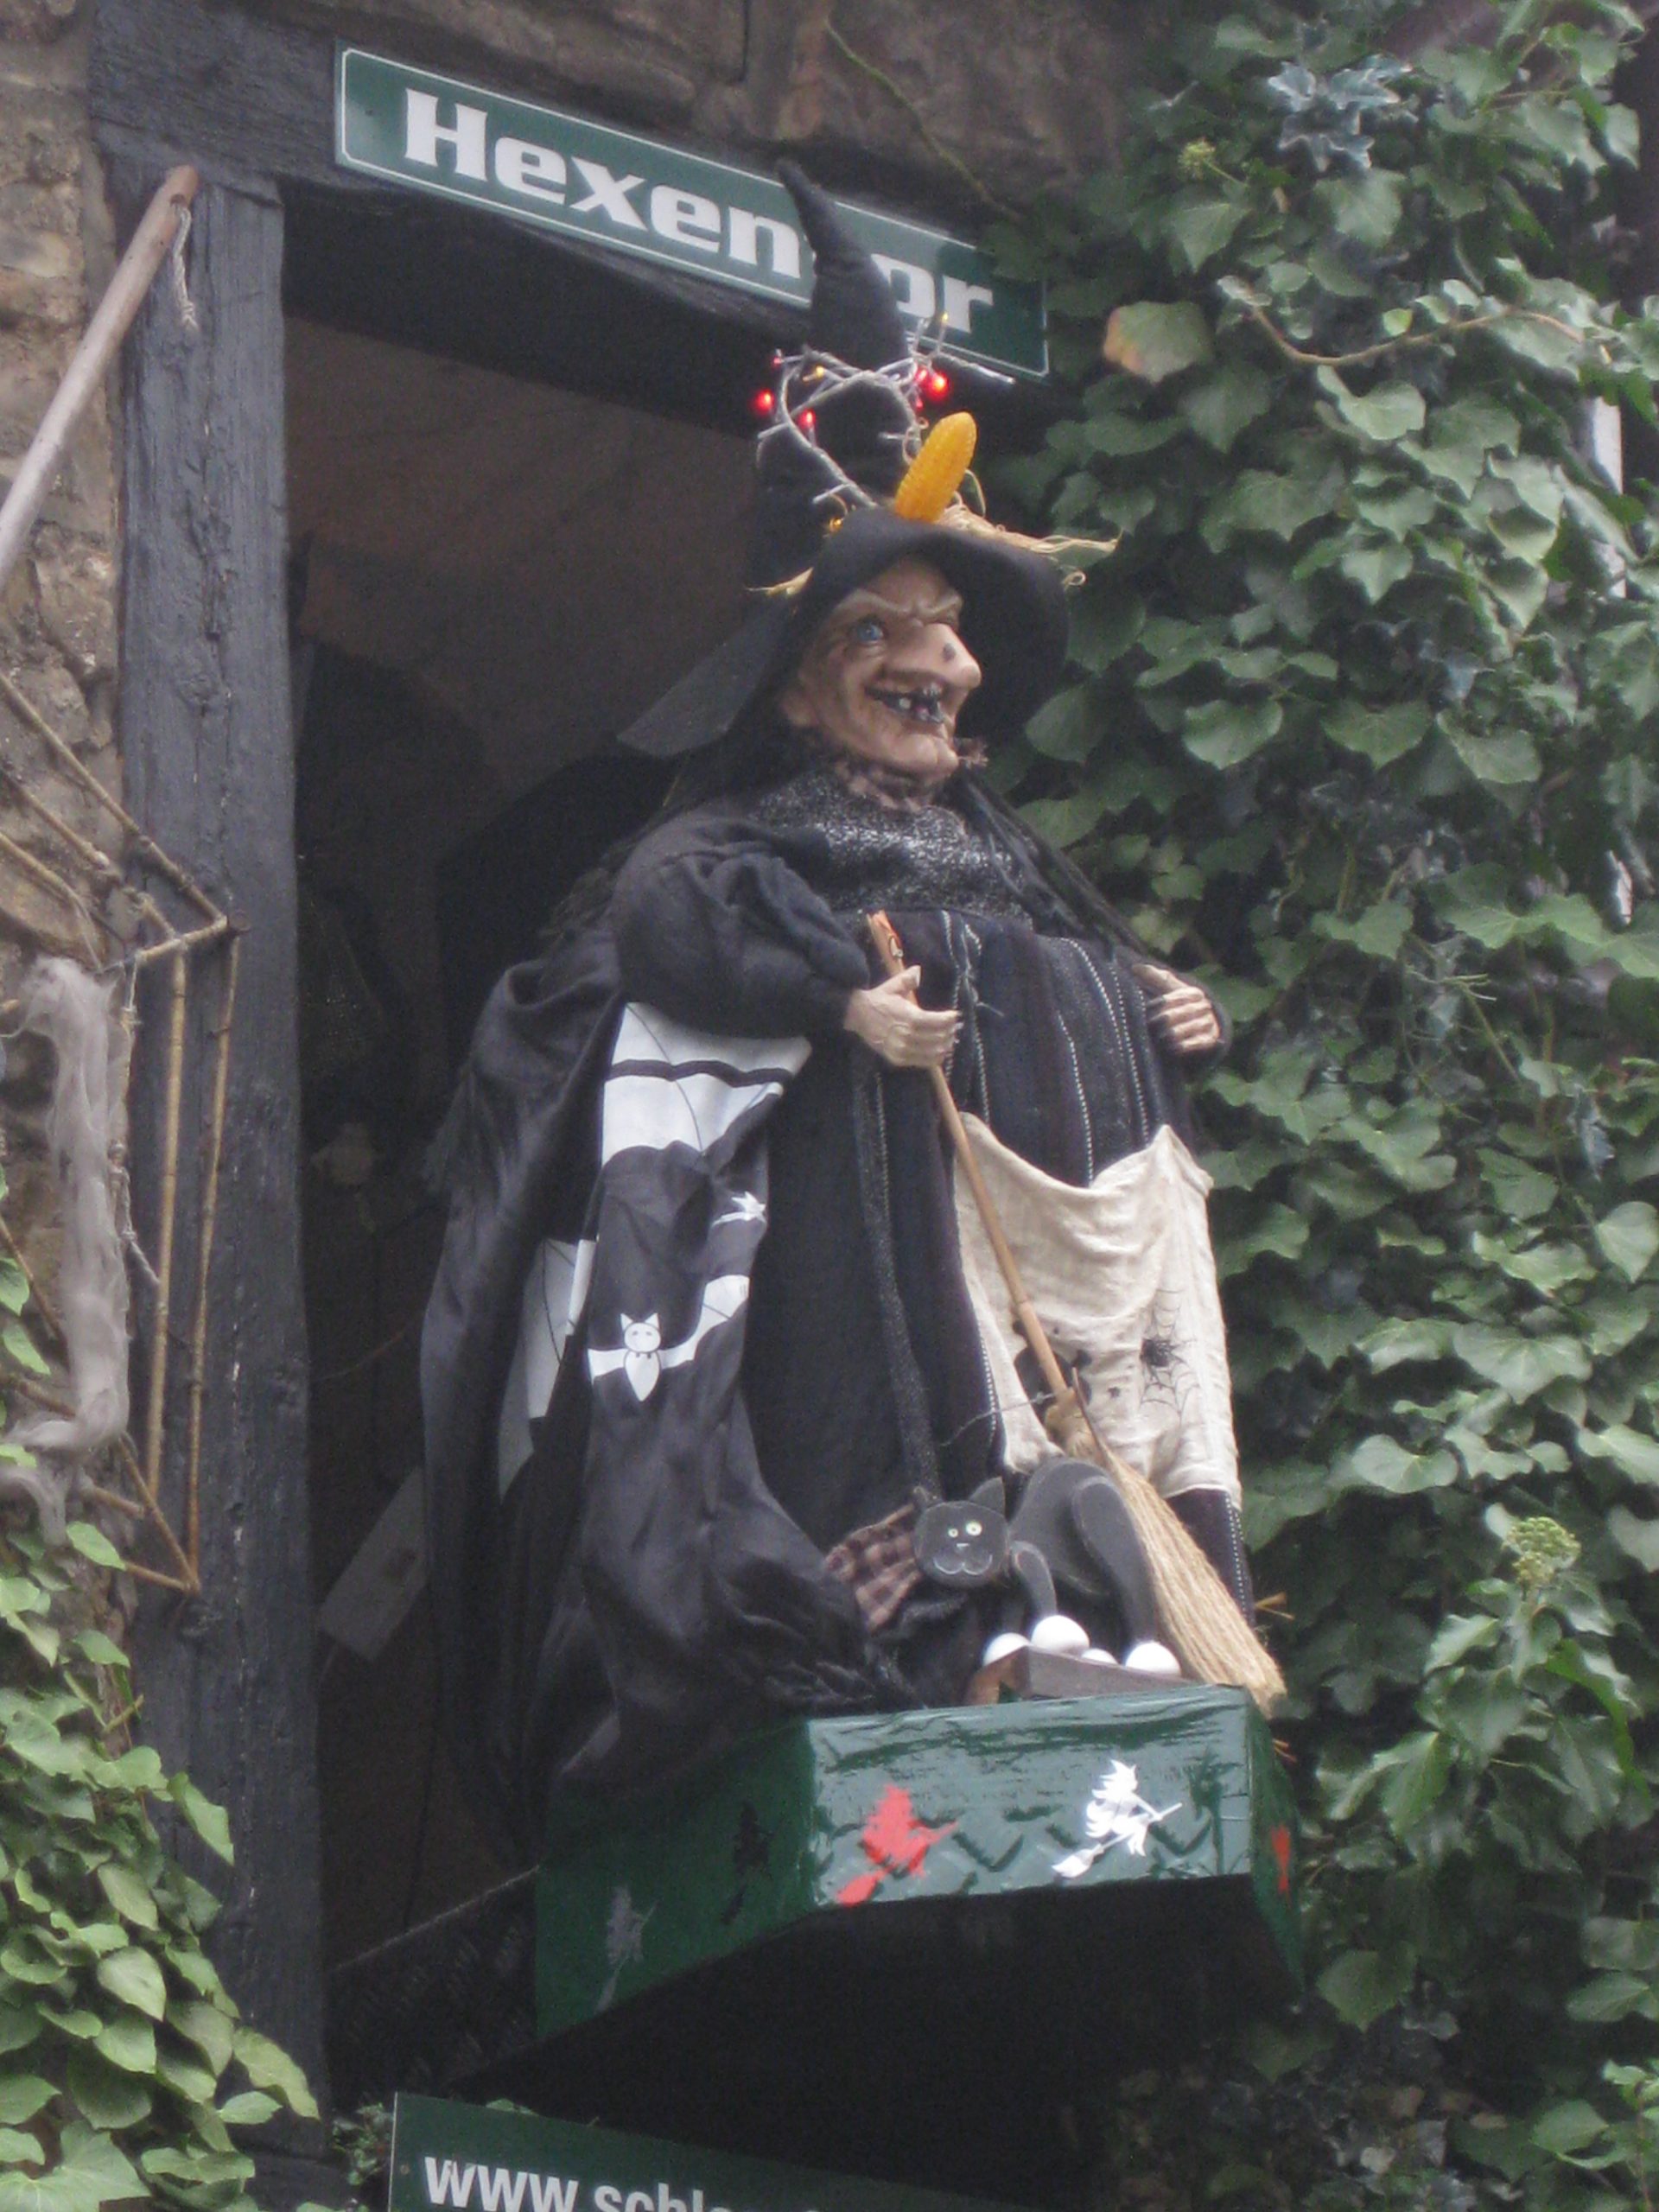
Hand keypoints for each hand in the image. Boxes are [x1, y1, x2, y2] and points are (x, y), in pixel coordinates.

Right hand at [843, 967, 959, 1068]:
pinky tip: (941, 1051)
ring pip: (934, 1051)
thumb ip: (908, 979)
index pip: (937, 1021)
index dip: (949, 1019)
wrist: (858, 1016)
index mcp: (909, 1017)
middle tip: (955, 1027)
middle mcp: (907, 1036)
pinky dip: (936, 1058)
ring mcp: (903, 1050)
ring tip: (950, 1038)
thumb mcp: (893, 986)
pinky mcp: (899, 1059)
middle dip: (950, 1031)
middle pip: (939, 1037)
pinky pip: (924, 1062)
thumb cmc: (879, 1000)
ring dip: (946, 1045)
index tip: (955, 1015)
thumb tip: (918, 970)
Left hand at [1133, 962, 1222, 1057]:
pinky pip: (1196, 1043)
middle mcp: (1204, 1007)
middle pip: (1181, 1013)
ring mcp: (1209, 1023)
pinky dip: (1183, 1046)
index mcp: (1195, 993)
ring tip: (1159, 1038)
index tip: (1147, 1009)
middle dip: (1164, 1021)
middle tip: (1150, 1026)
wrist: (1201, 1026)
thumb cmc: (1179, 1005)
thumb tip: (1135, 967)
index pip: (1175, 998)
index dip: (1159, 1004)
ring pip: (1187, 1029)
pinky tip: (1171, 1048)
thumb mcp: (1169, 990)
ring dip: (1172, 1034)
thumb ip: (1154, 978)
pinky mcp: (1210, 1040)